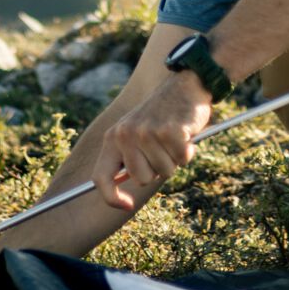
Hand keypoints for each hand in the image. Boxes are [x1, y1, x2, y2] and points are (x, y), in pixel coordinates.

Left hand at [93, 71, 211, 210]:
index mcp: (113, 137)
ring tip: (173, 137)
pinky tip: (185, 133)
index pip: (100, 177)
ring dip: (174, 159)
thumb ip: (128, 158)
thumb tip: (121, 197)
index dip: (111, 198)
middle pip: (140, 179)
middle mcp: (126, 134)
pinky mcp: (169, 131)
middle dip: (156, 169)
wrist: (185, 84)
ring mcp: (147, 132)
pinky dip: (188, 151)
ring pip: (164, 171)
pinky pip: (182, 159)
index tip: (127, 205)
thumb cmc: (162, 115)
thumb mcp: (136, 132)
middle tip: (162, 148)